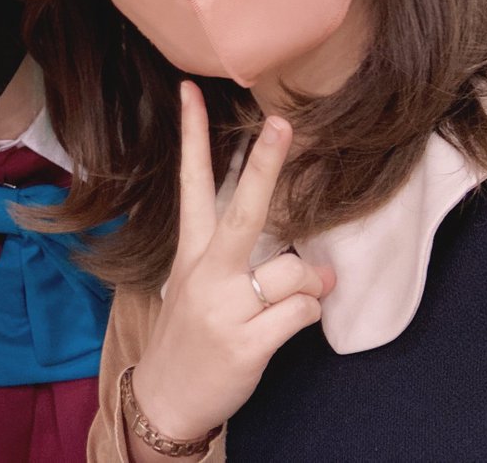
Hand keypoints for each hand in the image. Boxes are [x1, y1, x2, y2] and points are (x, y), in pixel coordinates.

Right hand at [128, 82, 334, 447]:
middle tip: (281, 123)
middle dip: (264, 165)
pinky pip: (302, 315)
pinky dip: (306, 319)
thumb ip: (256, 267)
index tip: (190, 90)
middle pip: (243, 210)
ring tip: (288, 306)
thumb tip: (322, 268)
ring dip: (308, 289)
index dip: (192, 136)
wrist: (164, 396)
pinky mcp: (246, 342)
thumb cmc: (191, 334)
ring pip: (294, 274)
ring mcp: (224, 307)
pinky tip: (281, 330)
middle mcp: (205, 272)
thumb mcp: (203, 289)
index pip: (191, 182)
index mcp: (191, 251)